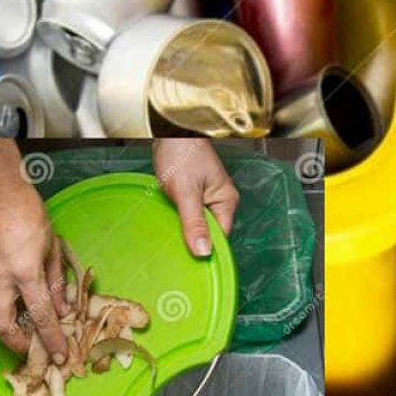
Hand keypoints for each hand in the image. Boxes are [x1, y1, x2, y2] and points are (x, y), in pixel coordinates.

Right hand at [0, 141, 69, 358]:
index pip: (40, 314)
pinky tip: (12, 306)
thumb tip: (62, 308)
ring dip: (3, 328)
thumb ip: (56, 280)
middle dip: (16, 343)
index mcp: (25, 272)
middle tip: (31, 347)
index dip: (51, 338)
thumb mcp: (52, 246)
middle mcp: (1, 279)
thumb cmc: (28, 213)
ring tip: (20, 330)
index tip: (60, 354)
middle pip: (1, 325)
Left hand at [152, 139, 239, 256]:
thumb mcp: (186, 192)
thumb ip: (194, 223)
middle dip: (194, 242)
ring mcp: (206, 198)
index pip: (220, 237)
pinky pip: (189, 216)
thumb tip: (204, 251)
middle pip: (209, 233)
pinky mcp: (193, 195)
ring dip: (185, 232)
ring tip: (170, 239)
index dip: (206, 250)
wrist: (169, 132)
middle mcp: (219, 201)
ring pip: (197, 225)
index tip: (191, 264)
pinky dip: (179, 221)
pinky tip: (169, 224)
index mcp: (226, 201)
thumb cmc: (180, 153)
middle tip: (176, 254)